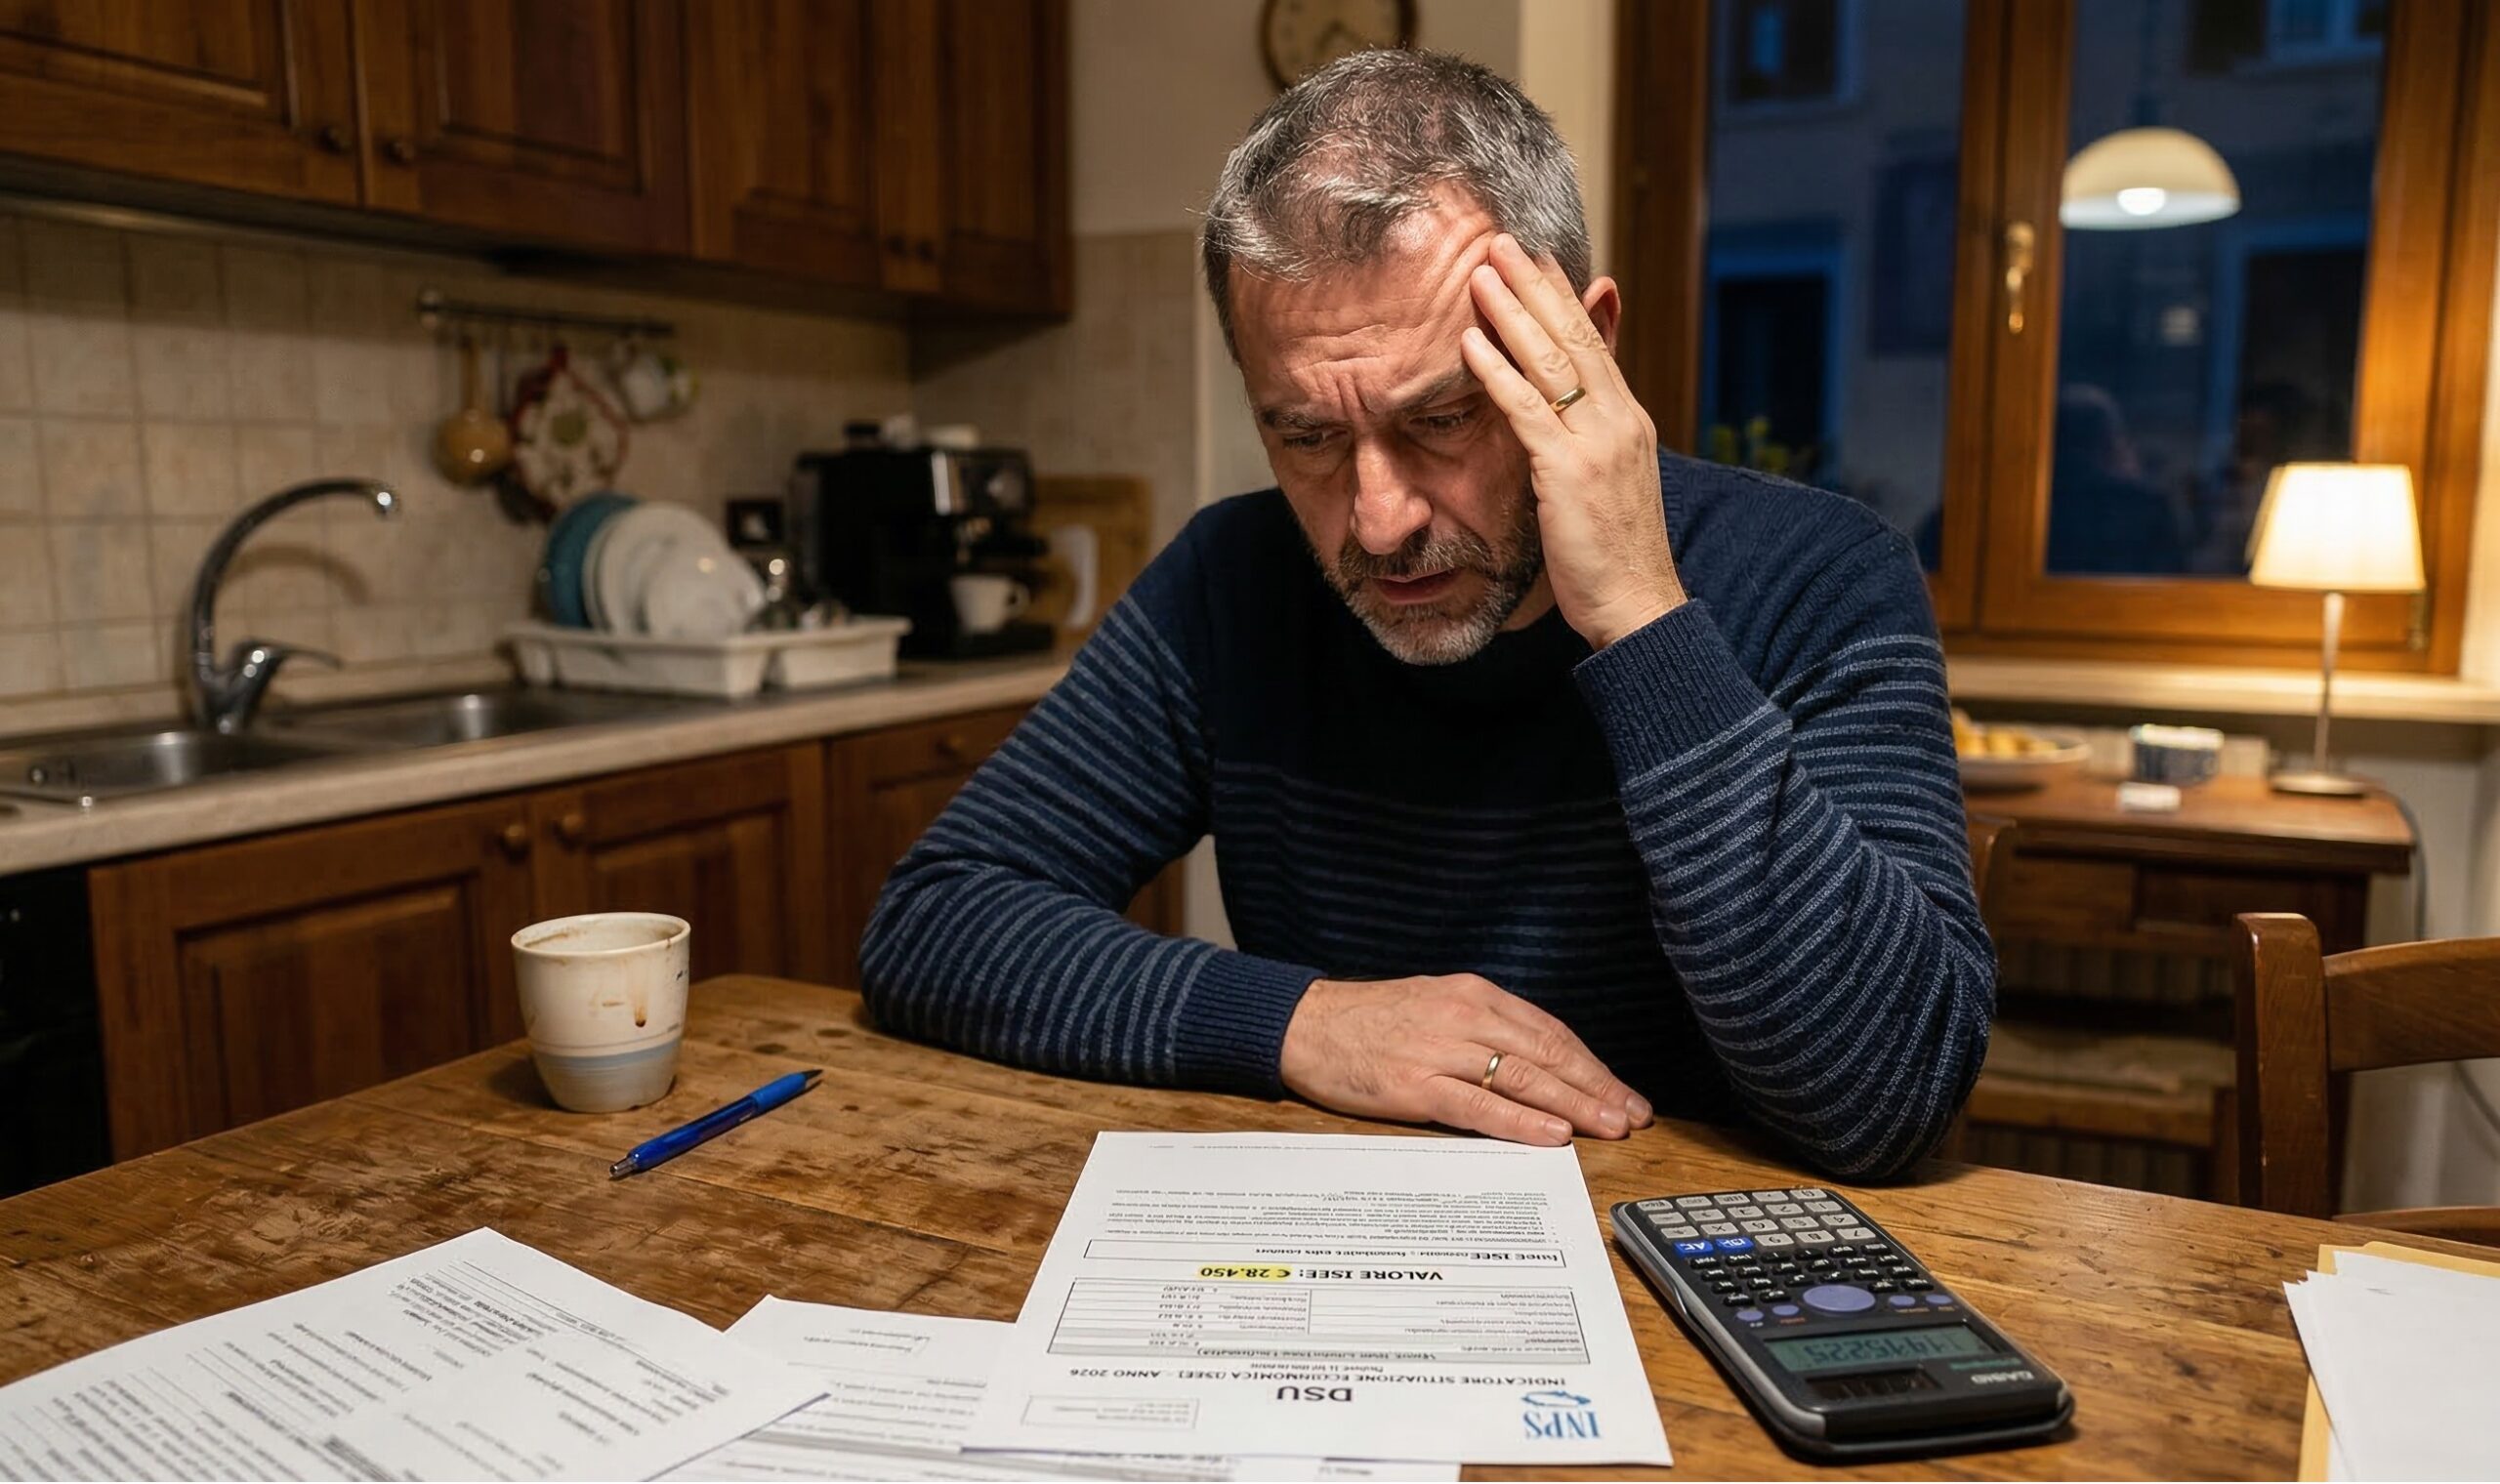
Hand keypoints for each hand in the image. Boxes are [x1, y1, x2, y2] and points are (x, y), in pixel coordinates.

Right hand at [1280, 974, 1653, 1144]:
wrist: (1303, 1023)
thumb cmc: (1368, 1021)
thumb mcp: (1434, 1007)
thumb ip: (1482, 1030)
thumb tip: (1536, 1066)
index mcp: (1473, 995)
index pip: (1549, 1032)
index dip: (1592, 1065)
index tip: (1623, 1092)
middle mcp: (1464, 1016)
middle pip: (1547, 1054)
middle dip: (1597, 1087)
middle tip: (1634, 1116)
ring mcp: (1440, 1050)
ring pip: (1523, 1078)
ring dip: (1574, 1105)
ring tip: (1610, 1127)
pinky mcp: (1415, 1085)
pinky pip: (1479, 1105)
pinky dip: (1521, 1121)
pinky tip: (1553, 1134)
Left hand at [1459, 234, 1684, 648]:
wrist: (1637, 604)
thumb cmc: (1613, 553)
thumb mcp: (1606, 483)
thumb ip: (1586, 438)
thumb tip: (1567, 409)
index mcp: (1628, 420)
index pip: (1593, 343)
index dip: (1564, 297)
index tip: (1538, 257)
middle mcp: (1619, 420)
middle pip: (1573, 336)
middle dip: (1536, 285)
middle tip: (1502, 241)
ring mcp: (1597, 443)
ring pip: (1550, 361)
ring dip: (1511, 312)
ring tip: (1479, 271)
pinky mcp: (1569, 472)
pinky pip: (1527, 410)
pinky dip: (1497, 372)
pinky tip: (1470, 343)